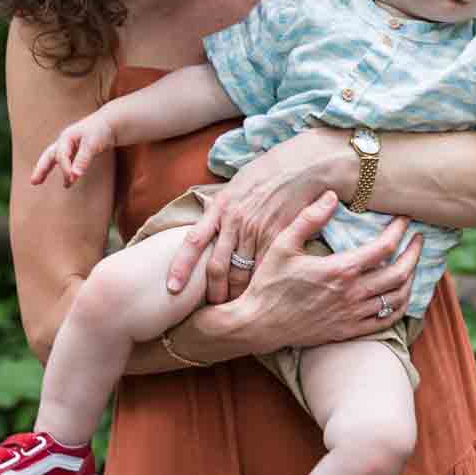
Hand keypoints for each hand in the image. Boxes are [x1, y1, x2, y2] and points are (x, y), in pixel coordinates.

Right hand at [30, 111, 118, 187]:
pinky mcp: (77, 151)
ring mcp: (70, 146)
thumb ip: (83, 159)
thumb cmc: (100, 130)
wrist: (110, 123)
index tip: (72, 179)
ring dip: (46, 170)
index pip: (61, 156)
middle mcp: (65, 142)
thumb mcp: (92, 143)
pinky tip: (68, 182)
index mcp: (66, 137)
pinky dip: (64, 171)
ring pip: (55, 159)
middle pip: (49, 155)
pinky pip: (66, 162)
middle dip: (41, 168)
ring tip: (38, 182)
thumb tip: (75, 175)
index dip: (65, 168)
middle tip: (33, 182)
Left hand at [166, 129, 340, 300]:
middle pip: (217, 266)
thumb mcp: (237, 184)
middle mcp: (235, 220)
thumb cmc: (269, 172)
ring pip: (240, 272)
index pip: (193, 241)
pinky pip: (264, 267)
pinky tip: (258, 296)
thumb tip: (207, 224)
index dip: (180, 267)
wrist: (304, 164)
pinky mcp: (279, 236)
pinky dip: (259, 285)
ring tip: (232, 310)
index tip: (171, 288)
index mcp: (220, 206)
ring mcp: (257, 229)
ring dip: (235, 294)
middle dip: (212, 292)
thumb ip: (221, 206)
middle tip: (209, 310)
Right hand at [170, 192, 425, 354]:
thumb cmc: (268, 283)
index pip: (384, 248)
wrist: (258, 325)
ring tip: (413, 263)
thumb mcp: (283, 244)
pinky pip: (385, 321)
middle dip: (415, 253)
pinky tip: (400, 294)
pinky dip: (400, 306)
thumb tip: (332, 195)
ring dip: (411, 279)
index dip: (399, 231)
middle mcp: (351, 295)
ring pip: (397, 299)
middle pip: (400, 273)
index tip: (405, 219)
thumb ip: (309, 218)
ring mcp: (352, 316)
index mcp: (339, 270)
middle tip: (419, 239)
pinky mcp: (349, 331)